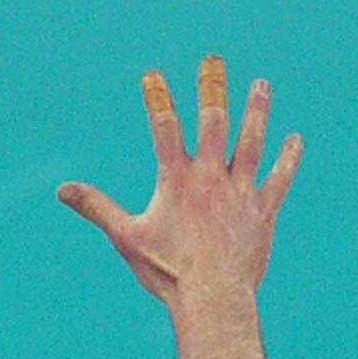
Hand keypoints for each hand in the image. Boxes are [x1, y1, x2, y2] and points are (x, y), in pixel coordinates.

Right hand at [58, 56, 302, 308]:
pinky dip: (288, 158)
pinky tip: (295, 138)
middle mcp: (211, 179)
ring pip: (252, 142)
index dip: (158, 98)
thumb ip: (96, 207)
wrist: (213, 298)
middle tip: (213, 60)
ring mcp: (240, 193)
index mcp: (177, 181)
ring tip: (261, 84)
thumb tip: (62, 189)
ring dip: (257, 111)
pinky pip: (279, 179)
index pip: (164, 128)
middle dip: (212, 88)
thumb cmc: (167, 271)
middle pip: (214, 122)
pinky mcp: (262, 212)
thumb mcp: (126, 237)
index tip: (152, 74)